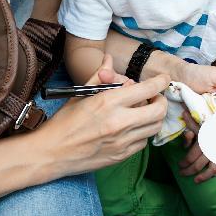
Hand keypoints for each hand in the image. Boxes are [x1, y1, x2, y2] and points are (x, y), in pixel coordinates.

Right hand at [37, 54, 168, 176]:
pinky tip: (133, 127)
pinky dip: (143, 132)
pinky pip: (144, 142)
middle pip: (159, 110)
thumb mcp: (81, 93)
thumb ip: (100, 75)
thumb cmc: (65, 121)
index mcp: (108, 102)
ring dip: (153, 117)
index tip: (164, 79)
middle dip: (161, 100)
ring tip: (143, 111)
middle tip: (154, 97)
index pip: (147, 89)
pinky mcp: (121, 156)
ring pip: (155, 127)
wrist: (52, 153)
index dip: (161, 81)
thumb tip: (109, 59)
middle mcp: (119, 122)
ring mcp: (122, 142)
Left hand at [179, 112, 215, 182]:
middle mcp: (212, 150)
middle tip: (182, 173)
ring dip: (202, 177)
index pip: (191, 156)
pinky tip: (212, 175)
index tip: (180, 165)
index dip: (184, 162)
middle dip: (189, 171)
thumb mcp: (204, 121)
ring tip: (195, 180)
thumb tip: (183, 113)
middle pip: (198, 165)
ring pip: (210, 171)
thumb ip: (192, 121)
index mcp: (204, 142)